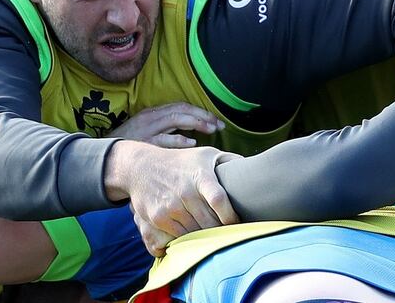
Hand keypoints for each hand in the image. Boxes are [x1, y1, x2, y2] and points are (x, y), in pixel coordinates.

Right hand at [108, 102, 224, 147]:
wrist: (106, 155)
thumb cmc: (131, 146)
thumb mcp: (149, 132)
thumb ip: (167, 130)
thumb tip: (192, 135)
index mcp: (154, 113)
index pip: (181, 106)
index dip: (200, 112)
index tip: (216, 121)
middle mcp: (151, 117)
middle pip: (182, 110)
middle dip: (203, 116)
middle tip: (219, 125)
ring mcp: (147, 129)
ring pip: (175, 119)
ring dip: (196, 123)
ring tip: (211, 130)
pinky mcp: (143, 142)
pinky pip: (164, 139)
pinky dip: (179, 139)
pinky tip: (191, 143)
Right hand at [114, 143, 239, 255]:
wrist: (141, 166)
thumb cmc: (181, 161)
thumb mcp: (205, 154)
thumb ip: (229, 161)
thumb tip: (252, 169)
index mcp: (200, 176)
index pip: (218, 199)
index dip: (230, 216)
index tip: (237, 222)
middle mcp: (185, 192)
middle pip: (210, 223)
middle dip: (221, 230)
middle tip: (228, 233)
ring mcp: (170, 207)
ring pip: (195, 233)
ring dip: (205, 237)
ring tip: (212, 234)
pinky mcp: (158, 218)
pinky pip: (179, 238)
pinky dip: (188, 240)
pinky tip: (194, 235)